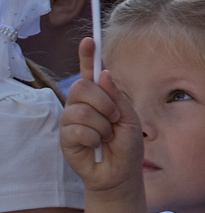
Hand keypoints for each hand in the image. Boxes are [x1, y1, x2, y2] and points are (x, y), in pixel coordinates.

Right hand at [58, 40, 143, 201]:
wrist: (121, 172)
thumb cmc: (127, 144)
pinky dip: (94, 138)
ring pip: (81, 109)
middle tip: (114, 118)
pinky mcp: (65, 137)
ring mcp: (71, 120)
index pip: (89, 72)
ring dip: (102, 125)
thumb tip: (102, 73)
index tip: (89, 40)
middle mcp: (81, 104)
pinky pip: (77, 129)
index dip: (87, 56)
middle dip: (104, 102)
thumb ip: (117, 97)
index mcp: (99, 96)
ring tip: (106, 136)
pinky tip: (96, 146)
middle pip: (81, 86)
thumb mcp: (130, 117)